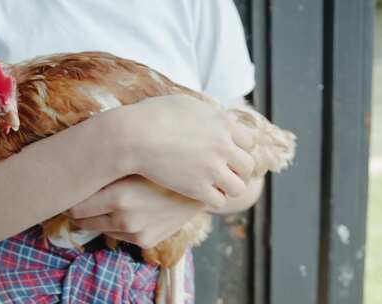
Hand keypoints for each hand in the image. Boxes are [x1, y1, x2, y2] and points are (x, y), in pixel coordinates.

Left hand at [65, 175, 204, 247]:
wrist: (199, 182)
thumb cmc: (161, 162)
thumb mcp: (133, 161)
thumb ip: (103, 167)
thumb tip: (73, 166)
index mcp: (118, 196)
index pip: (75, 207)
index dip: (70, 197)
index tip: (69, 189)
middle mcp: (125, 218)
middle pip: (82, 220)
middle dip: (78, 209)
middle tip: (79, 194)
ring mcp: (136, 232)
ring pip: (100, 227)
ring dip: (98, 217)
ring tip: (104, 199)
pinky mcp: (146, 241)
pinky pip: (119, 234)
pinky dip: (117, 223)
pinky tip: (125, 208)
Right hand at [118, 94, 254, 207]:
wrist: (132, 136)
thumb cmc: (152, 116)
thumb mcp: (185, 104)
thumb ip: (207, 113)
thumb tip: (218, 116)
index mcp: (222, 123)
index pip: (249, 142)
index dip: (238, 149)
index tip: (227, 155)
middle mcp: (222, 145)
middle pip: (248, 165)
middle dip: (237, 170)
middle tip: (224, 173)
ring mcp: (211, 168)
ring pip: (238, 187)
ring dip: (228, 188)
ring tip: (216, 187)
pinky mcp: (197, 188)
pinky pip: (219, 201)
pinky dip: (212, 199)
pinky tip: (200, 195)